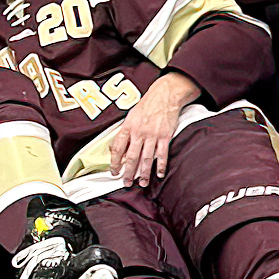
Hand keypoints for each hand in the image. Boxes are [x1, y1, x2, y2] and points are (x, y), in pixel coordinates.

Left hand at [109, 72, 197, 186]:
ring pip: (146, 158)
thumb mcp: (130, 116)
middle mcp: (139, 132)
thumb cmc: (147, 105)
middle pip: (131, 157)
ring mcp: (152, 135)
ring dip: (143, 173)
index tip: (114, 171)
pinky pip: (162, 154)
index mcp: (128, 126)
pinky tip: (159, 174)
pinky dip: (161, 166)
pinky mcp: (165, 136)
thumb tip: (117, 148)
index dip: (114, 162)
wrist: (164, 95)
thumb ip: (125, 131)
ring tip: (141, 183)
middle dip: (128, 172)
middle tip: (126, 183)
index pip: (118, 148)